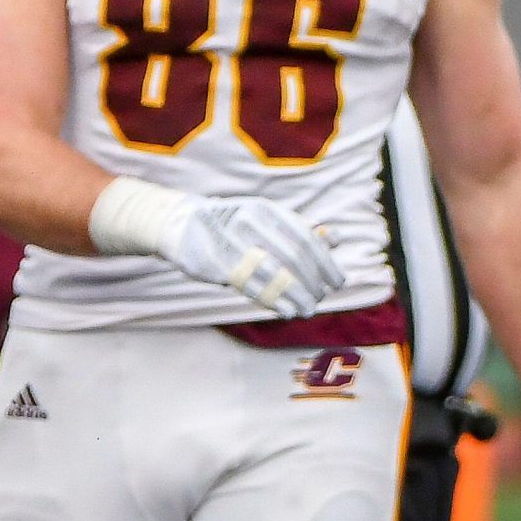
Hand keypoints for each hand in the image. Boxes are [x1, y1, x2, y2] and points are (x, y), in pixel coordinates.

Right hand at [162, 196, 345, 318]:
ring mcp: (231, 241)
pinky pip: (250, 285)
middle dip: (312, 282)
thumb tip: (334, 238)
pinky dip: (272, 300)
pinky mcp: (215, 262)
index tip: (337, 282)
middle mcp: (249, 221)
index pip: (305, 238)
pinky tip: (286, 310)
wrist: (183, 225)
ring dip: (296, 295)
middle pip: (292, 256)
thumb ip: (299, 229)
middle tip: (321, 298)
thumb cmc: (233, 225)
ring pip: (273, 273)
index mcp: (267, 210)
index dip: (325, 263)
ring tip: (307, 309)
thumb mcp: (266, 221)